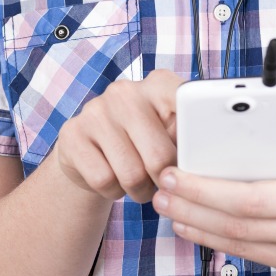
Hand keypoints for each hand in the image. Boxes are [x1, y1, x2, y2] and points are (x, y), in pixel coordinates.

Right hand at [55, 69, 183, 203]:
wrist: (91, 153)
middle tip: (161, 181)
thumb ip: (186, 138)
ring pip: (131, 174)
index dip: (194, 137)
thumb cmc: (141, 143)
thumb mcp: (167, 134)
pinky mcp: (72, 134)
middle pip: (159, 156)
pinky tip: (113, 178)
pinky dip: (113, 192)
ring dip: (140, 191)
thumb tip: (203, 158)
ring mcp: (95, 110)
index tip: (194, 156)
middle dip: (163, 180)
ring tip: (138, 182)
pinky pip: (104, 180)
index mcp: (157, 84)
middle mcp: (125, 91)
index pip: (185, 104)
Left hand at [152, 87, 275, 275]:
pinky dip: (214, 239)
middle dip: (198, 195)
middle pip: (245, 208)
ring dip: (197, 219)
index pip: (268, 178)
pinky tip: (190, 225)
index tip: (188, 164)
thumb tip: (274, 106)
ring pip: (240, 236)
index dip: (228, 173)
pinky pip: (248, 254)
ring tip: (166, 203)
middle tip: (166, 179)